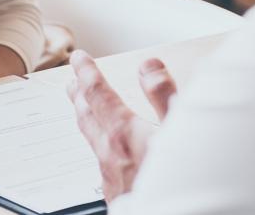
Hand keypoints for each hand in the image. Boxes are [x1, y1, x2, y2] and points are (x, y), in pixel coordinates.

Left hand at [66, 50, 175, 201]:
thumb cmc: (182, 183)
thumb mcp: (182, 132)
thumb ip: (164, 96)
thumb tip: (148, 67)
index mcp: (124, 133)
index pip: (97, 93)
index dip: (87, 71)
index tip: (79, 58)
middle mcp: (110, 154)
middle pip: (87, 116)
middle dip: (79, 93)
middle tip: (72, 79)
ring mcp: (110, 177)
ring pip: (91, 140)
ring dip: (85, 117)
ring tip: (82, 108)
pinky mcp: (115, 196)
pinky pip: (100, 162)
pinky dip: (98, 144)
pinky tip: (104, 151)